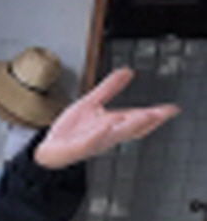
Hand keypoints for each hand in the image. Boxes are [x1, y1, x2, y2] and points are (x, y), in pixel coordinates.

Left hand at [33, 68, 178, 168]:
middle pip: (132, 127)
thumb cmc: (71, 130)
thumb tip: (127, 71)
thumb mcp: (91, 103)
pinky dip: (100, 133)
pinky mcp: (79, 147)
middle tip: (164, 113)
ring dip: (131, 125)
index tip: (172, 109)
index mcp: (113, 123)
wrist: (49, 149)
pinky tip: (108, 124)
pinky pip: (91, 141)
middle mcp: (108, 134)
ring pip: (116, 134)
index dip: (155, 114)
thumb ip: (109, 88)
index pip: (137, 118)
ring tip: (145, 115)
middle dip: (149, 120)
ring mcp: (94, 141)